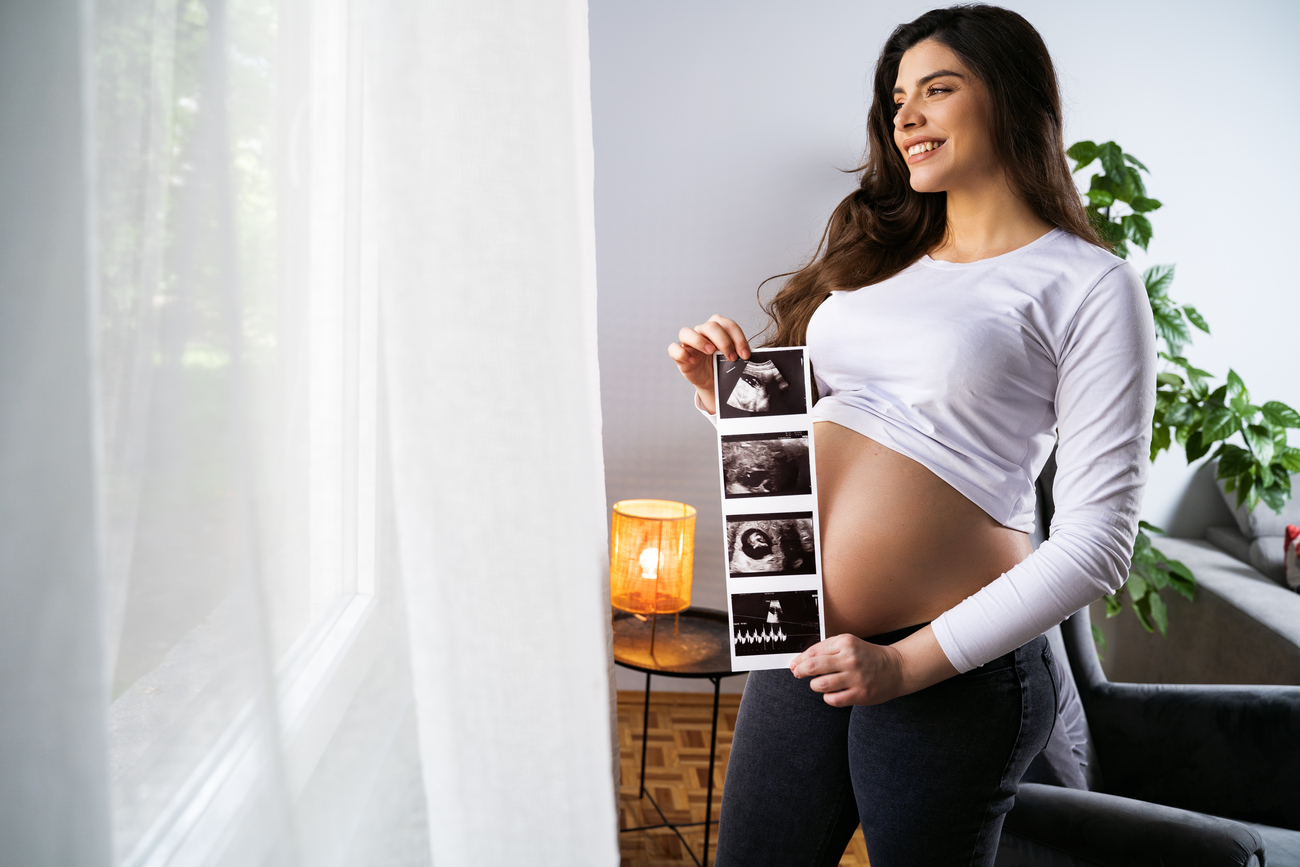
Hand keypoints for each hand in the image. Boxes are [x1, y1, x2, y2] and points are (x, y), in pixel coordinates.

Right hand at [667, 315, 751, 414]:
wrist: (713, 382)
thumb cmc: (724, 366)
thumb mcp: (734, 359)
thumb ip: (740, 353)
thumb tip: (753, 356)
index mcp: (718, 329)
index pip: (728, 324)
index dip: (738, 338)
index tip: (745, 355)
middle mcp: (702, 332)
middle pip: (710, 325)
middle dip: (724, 341)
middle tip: (732, 357)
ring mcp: (689, 343)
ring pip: (686, 332)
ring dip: (700, 341)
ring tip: (711, 352)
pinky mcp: (679, 355)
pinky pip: (673, 348)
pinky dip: (680, 352)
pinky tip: (691, 361)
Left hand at [789, 634, 905, 706]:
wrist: (896, 668)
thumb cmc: (867, 656)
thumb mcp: (848, 644)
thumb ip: (824, 650)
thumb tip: (797, 662)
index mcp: (845, 642)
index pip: (813, 652)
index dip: (800, 660)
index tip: (795, 665)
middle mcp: (850, 659)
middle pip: (813, 667)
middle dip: (800, 671)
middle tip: (798, 674)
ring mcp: (855, 677)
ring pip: (820, 684)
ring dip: (814, 685)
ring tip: (819, 683)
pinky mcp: (860, 694)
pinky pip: (833, 699)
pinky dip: (827, 697)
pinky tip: (832, 693)